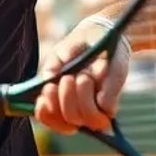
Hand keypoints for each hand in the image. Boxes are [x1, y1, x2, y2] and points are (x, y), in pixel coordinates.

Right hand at [34, 21, 129, 135]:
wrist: (100, 34)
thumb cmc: (77, 46)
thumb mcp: (59, 54)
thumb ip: (51, 67)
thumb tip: (48, 79)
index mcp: (58, 99)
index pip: (49, 119)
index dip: (45, 113)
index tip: (44, 93)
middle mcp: (76, 108)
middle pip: (68, 121)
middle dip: (64, 99)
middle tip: (66, 78)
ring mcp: (94, 107)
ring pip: (85, 120)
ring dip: (80, 98)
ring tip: (82, 77)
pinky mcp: (111, 103)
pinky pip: (104, 111)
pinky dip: (94, 95)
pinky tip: (89, 77)